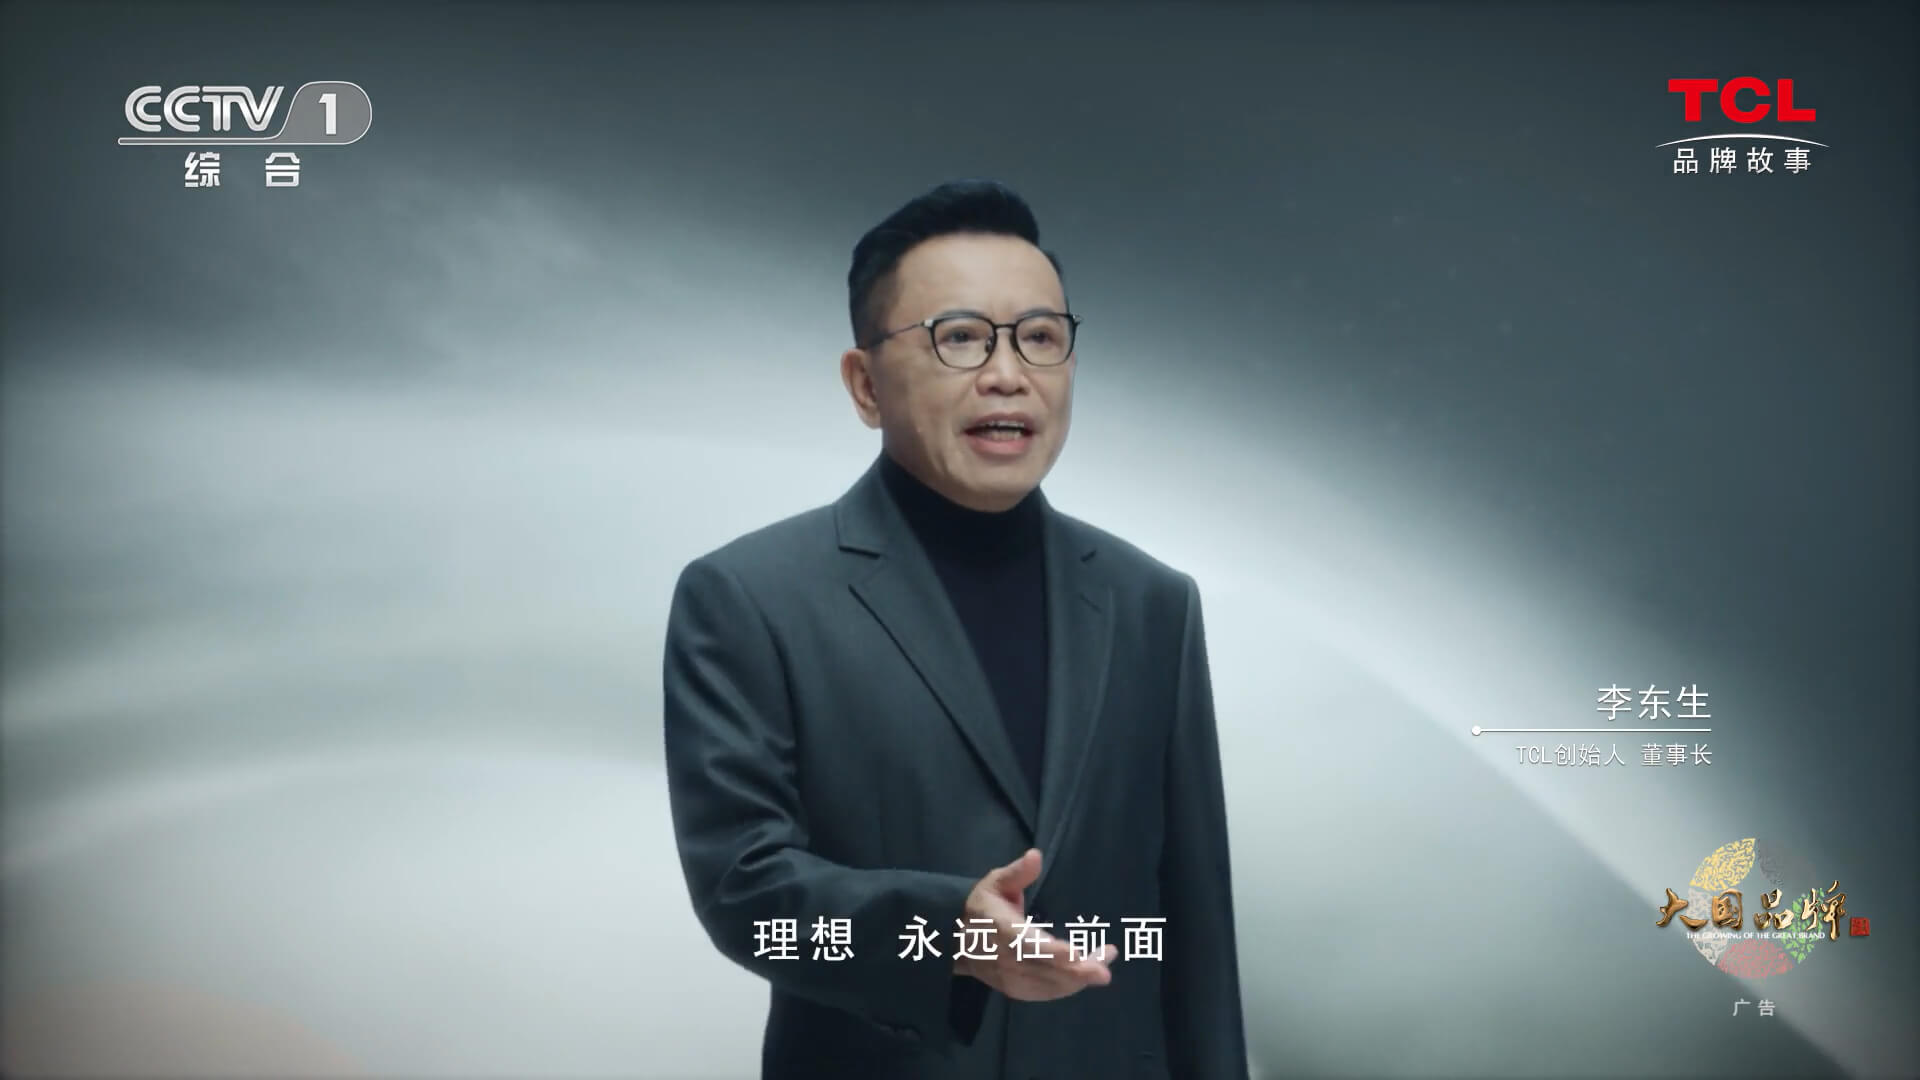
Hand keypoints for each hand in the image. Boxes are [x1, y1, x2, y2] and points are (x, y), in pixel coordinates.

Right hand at [952, 848, 1116, 1000]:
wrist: (958, 942)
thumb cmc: (983, 907)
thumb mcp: (995, 883)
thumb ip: (1017, 872)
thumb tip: (1035, 855)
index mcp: (1000, 929)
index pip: (1026, 943)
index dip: (1051, 951)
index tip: (1075, 954)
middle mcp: (1005, 958)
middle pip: (1042, 969)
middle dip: (1074, 971)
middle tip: (1103, 970)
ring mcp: (1010, 978)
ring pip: (1048, 984)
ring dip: (1078, 979)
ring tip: (1104, 965)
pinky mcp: (1016, 990)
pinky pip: (1045, 993)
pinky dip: (1068, 987)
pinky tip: (1088, 975)